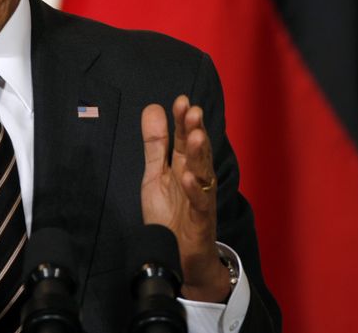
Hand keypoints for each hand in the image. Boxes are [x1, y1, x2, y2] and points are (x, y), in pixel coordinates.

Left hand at [141, 95, 230, 301]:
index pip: (185, 139)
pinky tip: (187, 176)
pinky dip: (194, 190)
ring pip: (203, 174)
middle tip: (193, 111)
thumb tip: (154, 108)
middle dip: (196, 131)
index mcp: (185, 167)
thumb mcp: (155, 174)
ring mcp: (201, 200)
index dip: (183, 120)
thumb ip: (155, 144)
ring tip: (196, 136)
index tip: (181, 101)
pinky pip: (199, 204)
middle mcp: (196, 180)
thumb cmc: (170, 214)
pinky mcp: (200, 221)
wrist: (178, 257)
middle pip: (198, 152)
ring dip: (200, 155)